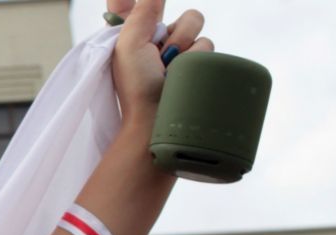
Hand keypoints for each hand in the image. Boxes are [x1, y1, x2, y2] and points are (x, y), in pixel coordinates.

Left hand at [105, 0, 213, 124]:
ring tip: (170, 68)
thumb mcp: (128, 46)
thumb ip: (139, 14)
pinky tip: (183, 75)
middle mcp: (158, 40)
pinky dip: (195, 58)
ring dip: (184, 44)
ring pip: (196, 25)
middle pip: (181, 14)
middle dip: (176, 30)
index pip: (137, 7)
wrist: (158, 120)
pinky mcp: (197, 63)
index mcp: (136, 34)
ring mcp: (180, 51)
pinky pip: (207, 44)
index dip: (136, 1)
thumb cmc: (137, 86)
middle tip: (161, 53)